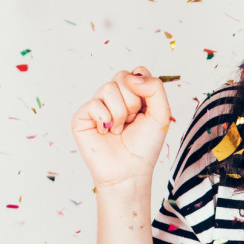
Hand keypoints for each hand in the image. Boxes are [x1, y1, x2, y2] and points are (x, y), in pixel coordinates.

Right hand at [70, 66, 171, 189]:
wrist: (129, 171)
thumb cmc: (144, 146)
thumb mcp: (161, 114)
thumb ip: (155, 88)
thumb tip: (132, 76)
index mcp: (133, 94)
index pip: (137, 72)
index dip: (144, 87)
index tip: (146, 109)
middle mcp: (114, 97)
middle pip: (123, 76)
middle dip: (134, 102)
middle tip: (132, 122)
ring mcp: (97, 105)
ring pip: (109, 88)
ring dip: (120, 113)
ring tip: (119, 130)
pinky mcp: (82, 116)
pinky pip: (94, 104)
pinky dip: (105, 120)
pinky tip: (106, 133)